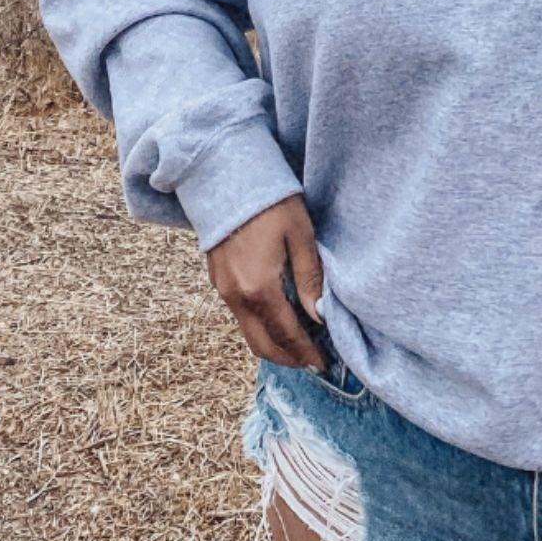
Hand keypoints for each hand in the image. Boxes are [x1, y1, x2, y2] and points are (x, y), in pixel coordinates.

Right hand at [207, 194, 330, 372]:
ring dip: (273, 344)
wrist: (224, 176)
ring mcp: (223, 290)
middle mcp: (236, 296)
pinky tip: (278, 316)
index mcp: (259, 288)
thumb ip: (310, 277)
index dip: (305, 353)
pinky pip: (240, 316)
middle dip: (288, 358)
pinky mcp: (218, 280)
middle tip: (312, 361)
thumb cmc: (269, 200)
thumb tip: (320, 315)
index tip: (323, 364)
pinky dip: (260, 326)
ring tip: (298, 342)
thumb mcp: (299, 233)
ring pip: (248, 332)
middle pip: (262, 345)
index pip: (286, 334)